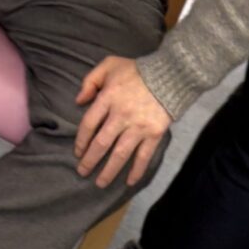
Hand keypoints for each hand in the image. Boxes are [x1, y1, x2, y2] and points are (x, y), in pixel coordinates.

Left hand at [75, 55, 170, 188]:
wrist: (171, 74)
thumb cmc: (137, 70)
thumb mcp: (109, 65)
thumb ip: (91, 80)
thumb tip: (78, 101)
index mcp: (108, 98)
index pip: (89, 124)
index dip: (81, 141)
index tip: (77, 152)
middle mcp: (121, 115)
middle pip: (101, 143)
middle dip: (90, 161)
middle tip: (82, 172)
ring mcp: (139, 127)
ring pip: (120, 154)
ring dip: (109, 171)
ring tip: (100, 183)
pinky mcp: (154, 134)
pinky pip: (143, 156)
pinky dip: (137, 171)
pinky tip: (129, 182)